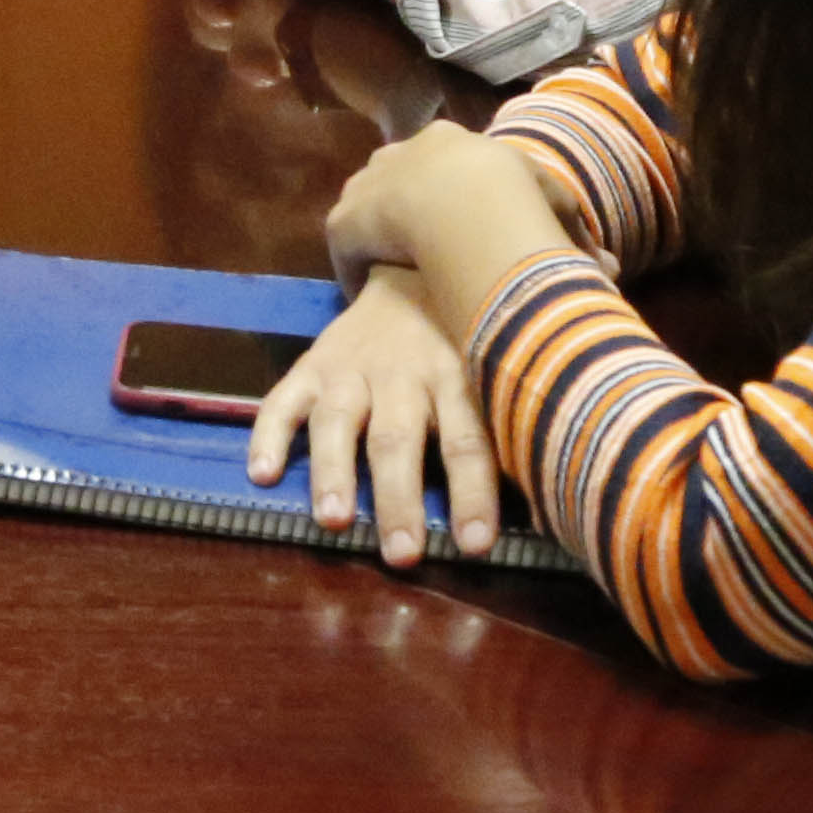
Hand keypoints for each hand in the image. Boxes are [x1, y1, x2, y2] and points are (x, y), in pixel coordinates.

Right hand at [241, 262, 499, 565]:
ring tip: (332, 520)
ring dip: (334, 470)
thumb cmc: (465, 336)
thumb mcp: (493, 370)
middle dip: (398, 499)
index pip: (468, 441)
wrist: (418, 258)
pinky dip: (269, 435)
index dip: (472, 494)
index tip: (474, 546)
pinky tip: (262, 472)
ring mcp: (352, 367)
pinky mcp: (313, 362)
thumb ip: (508, 428)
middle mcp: (403, 373)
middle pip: (398, 439)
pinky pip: (282, 399)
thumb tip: (549, 503)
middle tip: (401, 554)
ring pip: (339, 420)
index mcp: (457, 377)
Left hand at [318, 118, 564, 289]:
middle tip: (425, 247)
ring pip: (369, 210)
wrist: (462, 204)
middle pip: (397, 179)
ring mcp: (367, 186)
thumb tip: (610, 268)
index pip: (442, 161)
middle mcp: (400, 153)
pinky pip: (348, 249)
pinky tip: (371, 294)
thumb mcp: (555, 204)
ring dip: (379, 235)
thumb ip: (575, 231)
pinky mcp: (345, 221)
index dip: (451, 192)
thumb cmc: (514, 196)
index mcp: (448, 140)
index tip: (462, 222)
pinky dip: (357, 270)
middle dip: (407, 207)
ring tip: (396, 271)